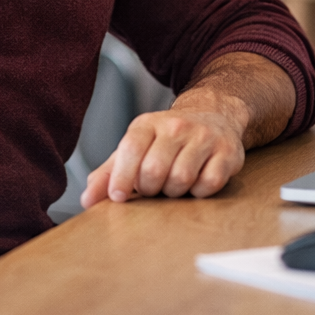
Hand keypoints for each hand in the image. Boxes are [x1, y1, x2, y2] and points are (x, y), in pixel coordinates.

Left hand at [79, 100, 246, 207]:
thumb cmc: (167, 140)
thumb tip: (87, 199)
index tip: (119, 197)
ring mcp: (204, 137)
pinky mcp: (227, 152)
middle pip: (155, 170)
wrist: (213, 115)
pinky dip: (199, 192)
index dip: (122, 177)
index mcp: (148, 123)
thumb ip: (109, 173)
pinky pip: (209, 184)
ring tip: (174, 183)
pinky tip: (196, 183)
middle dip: (150, 188)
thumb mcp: (136, 147)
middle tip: (154, 187)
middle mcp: (176, 126)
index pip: (130, 149)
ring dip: (174, 192)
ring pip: (181, 179)